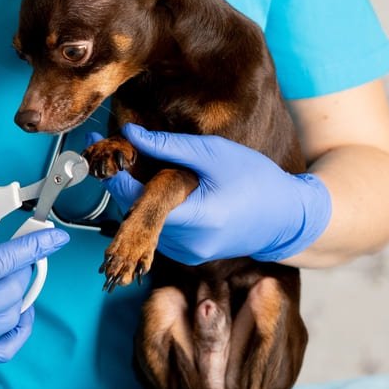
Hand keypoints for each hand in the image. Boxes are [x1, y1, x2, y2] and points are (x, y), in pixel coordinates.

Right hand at [0, 201, 69, 375]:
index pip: (0, 265)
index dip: (32, 248)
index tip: (56, 237)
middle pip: (8, 293)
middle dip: (22, 268)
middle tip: (23, 251)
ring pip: (7, 323)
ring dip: (19, 296)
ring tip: (16, 276)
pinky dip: (14, 334)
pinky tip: (17, 313)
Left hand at [99, 124, 330, 263]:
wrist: (287, 217)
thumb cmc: (257, 180)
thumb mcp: (215, 154)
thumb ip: (170, 146)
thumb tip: (131, 133)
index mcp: (194, 218)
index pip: (136, 202)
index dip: (114, 175)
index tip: (101, 151)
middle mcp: (187, 244)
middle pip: (136, 213)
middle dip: (123, 182)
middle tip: (114, 151)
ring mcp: (187, 253)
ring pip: (145, 223)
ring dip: (138, 197)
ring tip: (140, 167)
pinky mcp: (189, 255)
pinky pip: (160, 230)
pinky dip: (155, 210)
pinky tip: (162, 189)